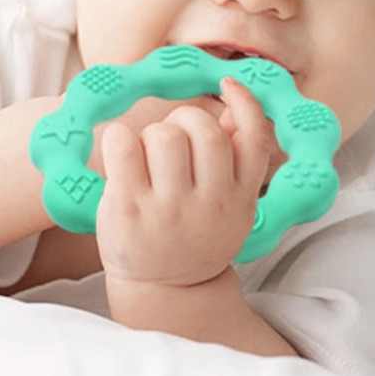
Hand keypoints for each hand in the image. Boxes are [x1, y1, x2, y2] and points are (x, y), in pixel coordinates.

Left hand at [95, 78, 279, 287]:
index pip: (255, 140)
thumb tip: (233, 107)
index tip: (227, 83)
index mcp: (241, 199)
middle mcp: (211, 205)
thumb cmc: (194, 236)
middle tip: (173, 137)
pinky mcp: (129, 209)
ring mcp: (169, 209)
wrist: (164, 291)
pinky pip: (124, 145)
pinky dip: (119, 137)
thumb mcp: (231, 207)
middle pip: (204, 130)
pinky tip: (120, 150)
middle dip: (185, 120)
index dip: (245, 103)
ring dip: (152, 134)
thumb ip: (236, 159)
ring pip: (164, 134)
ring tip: (147, 155)